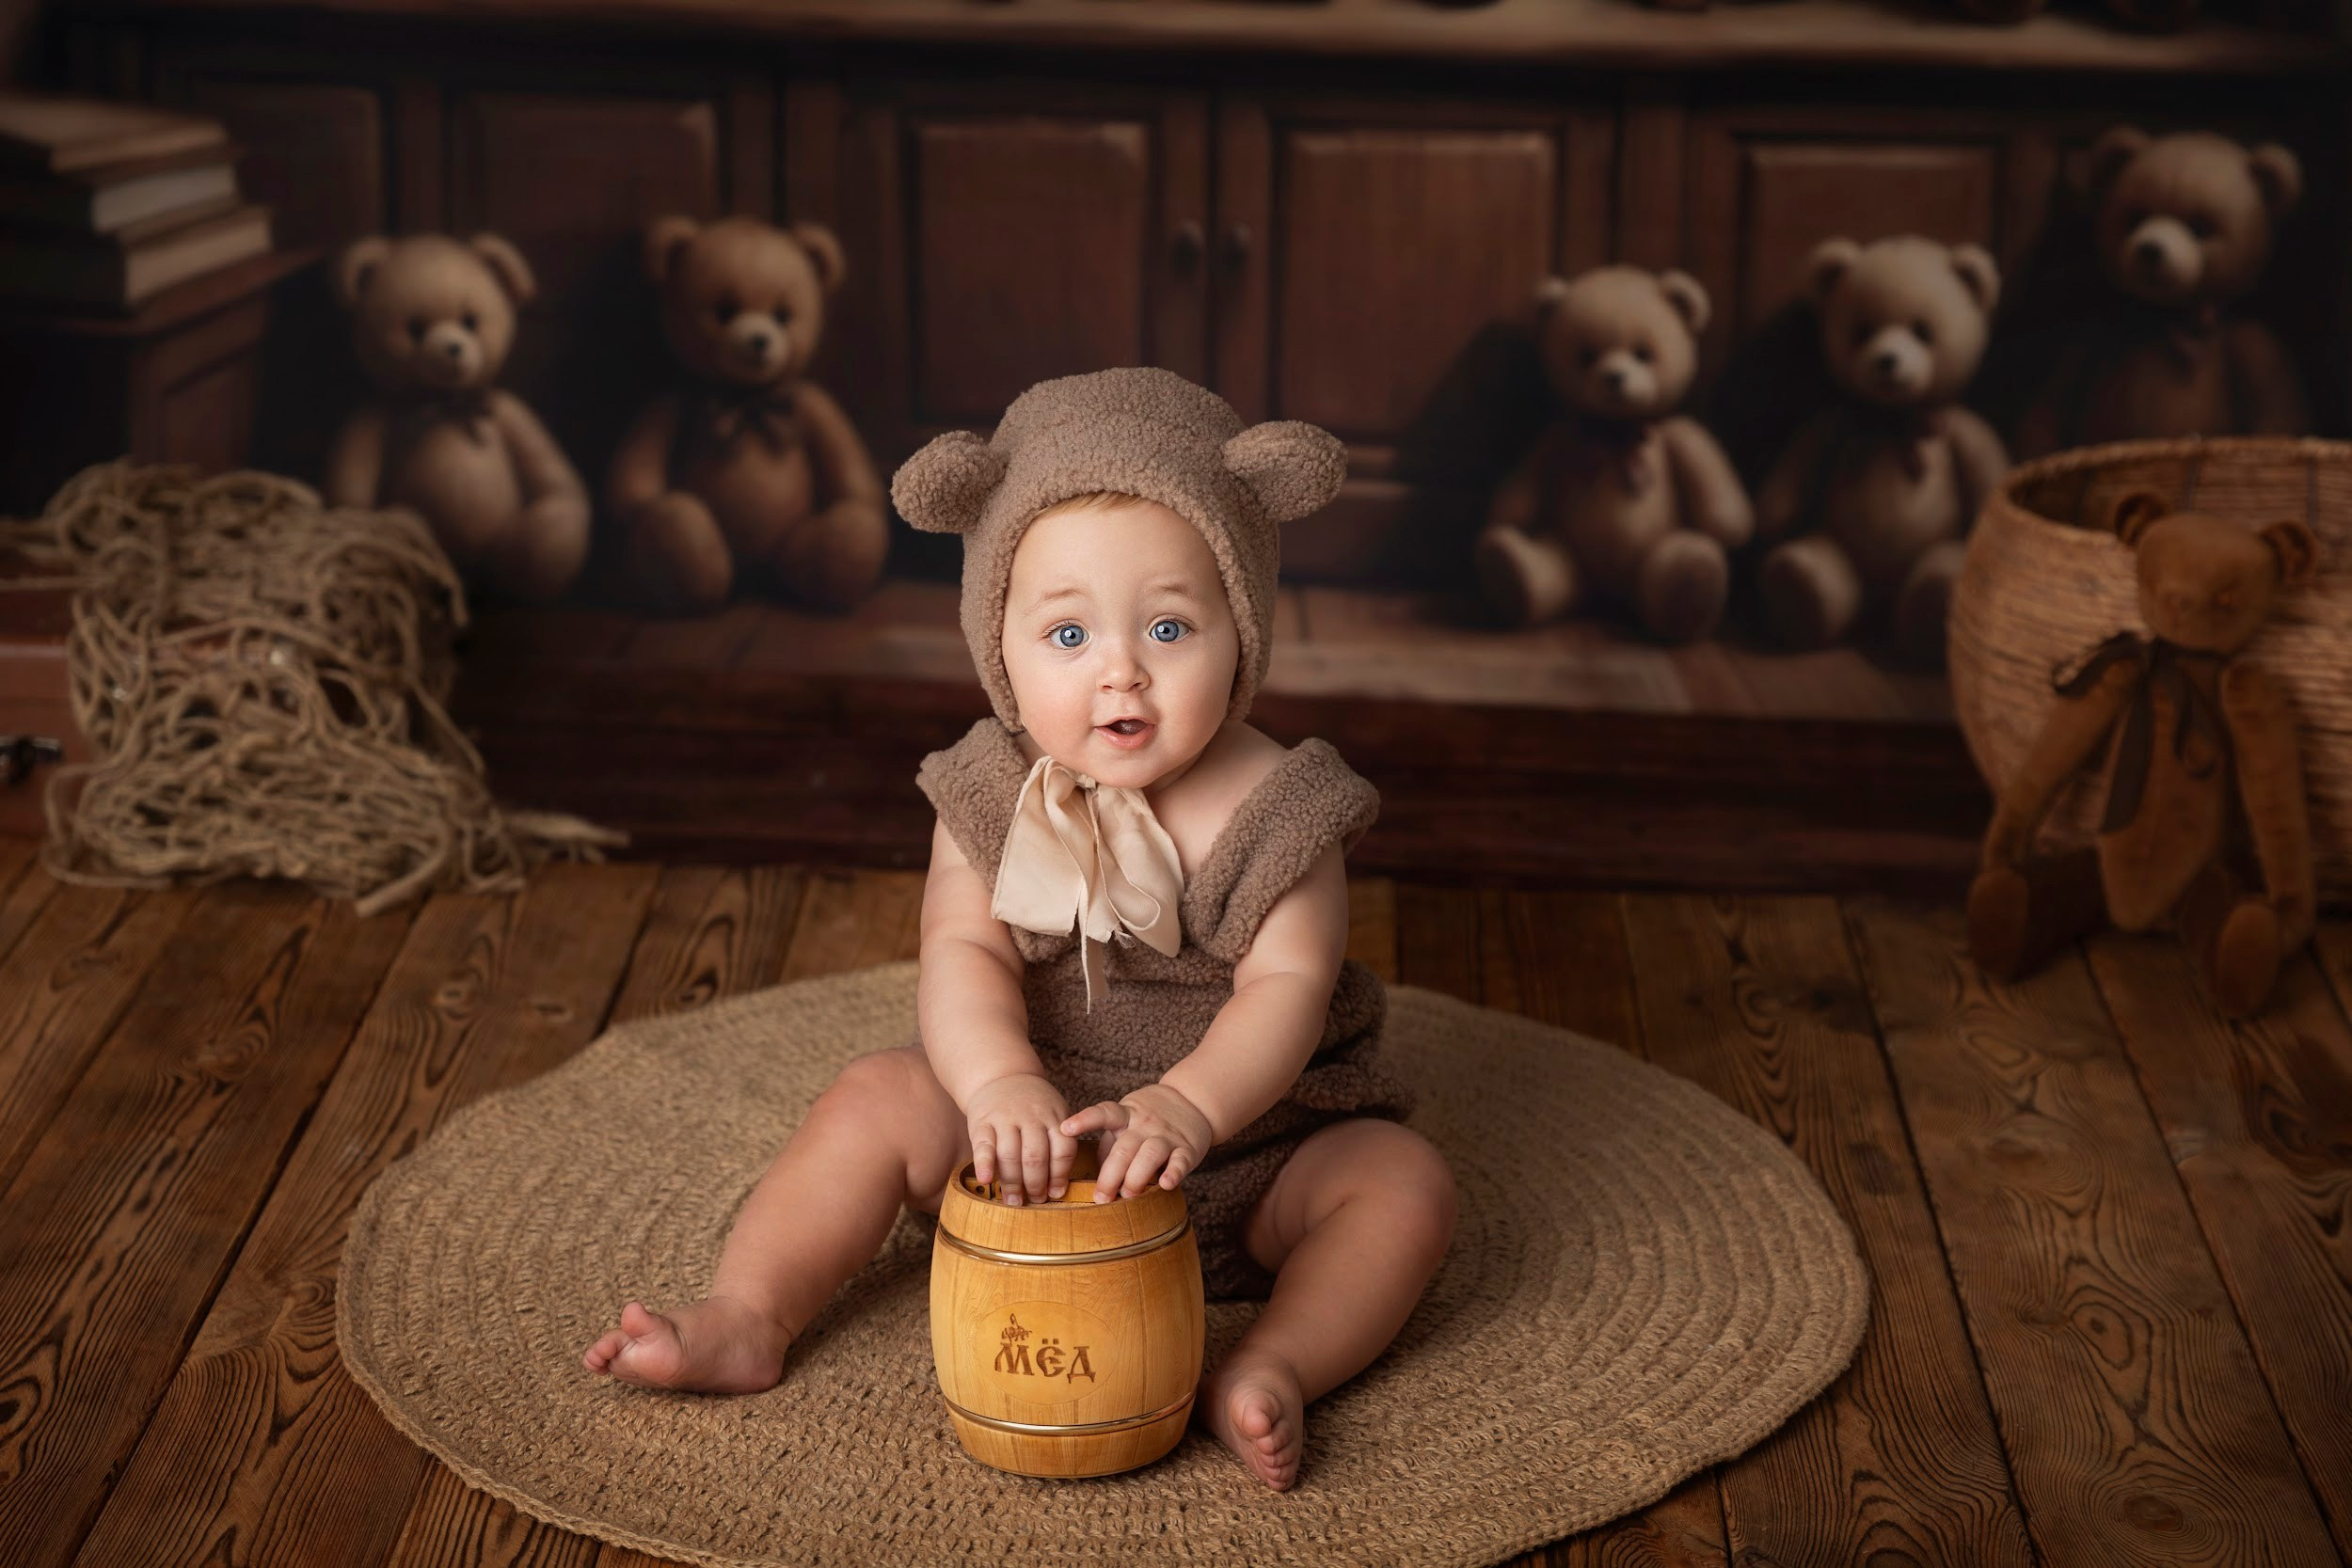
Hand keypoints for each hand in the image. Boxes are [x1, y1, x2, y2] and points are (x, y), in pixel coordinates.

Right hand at [963, 1072, 1074, 1205]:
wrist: (1001, 1075)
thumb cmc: (1032, 1106)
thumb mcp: (1053, 1113)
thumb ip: (1058, 1142)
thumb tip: (1058, 1188)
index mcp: (1054, 1116)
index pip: (1062, 1149)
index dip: (1060, 1175)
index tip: (1055, 1194)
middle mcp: (1030, 1116)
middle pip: (1036, 1156)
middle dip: (1036, 1184)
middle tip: (1035, 1201)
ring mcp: (1005, 1117)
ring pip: (1010, 1154)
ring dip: (1013, 1182)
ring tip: (1014, 1201)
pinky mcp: (982, 1121)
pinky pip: (984, 1145)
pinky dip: (984, 1164)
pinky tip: (986, 1180)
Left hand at [1062, 1083, 1215, 1201]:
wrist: (1194, 1101)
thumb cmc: (1150, 1119)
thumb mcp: (1127, 1120)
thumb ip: (1109, 1145)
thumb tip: (1091, 1174)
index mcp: (1126, 1115)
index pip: (1104, 1113)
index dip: (1084, 1120)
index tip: (1065, 1129)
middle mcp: (1145, 1124)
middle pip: (1124, 1148)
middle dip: (1110, 1176)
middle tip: (1101, 1198)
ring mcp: (1167, 1135)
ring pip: (1149, 1154)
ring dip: (1136, 1177)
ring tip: (1128, 1195)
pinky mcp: (1188, 1148)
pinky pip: (1180, 1161)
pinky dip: (1173, 1173)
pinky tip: (1165, 1184)